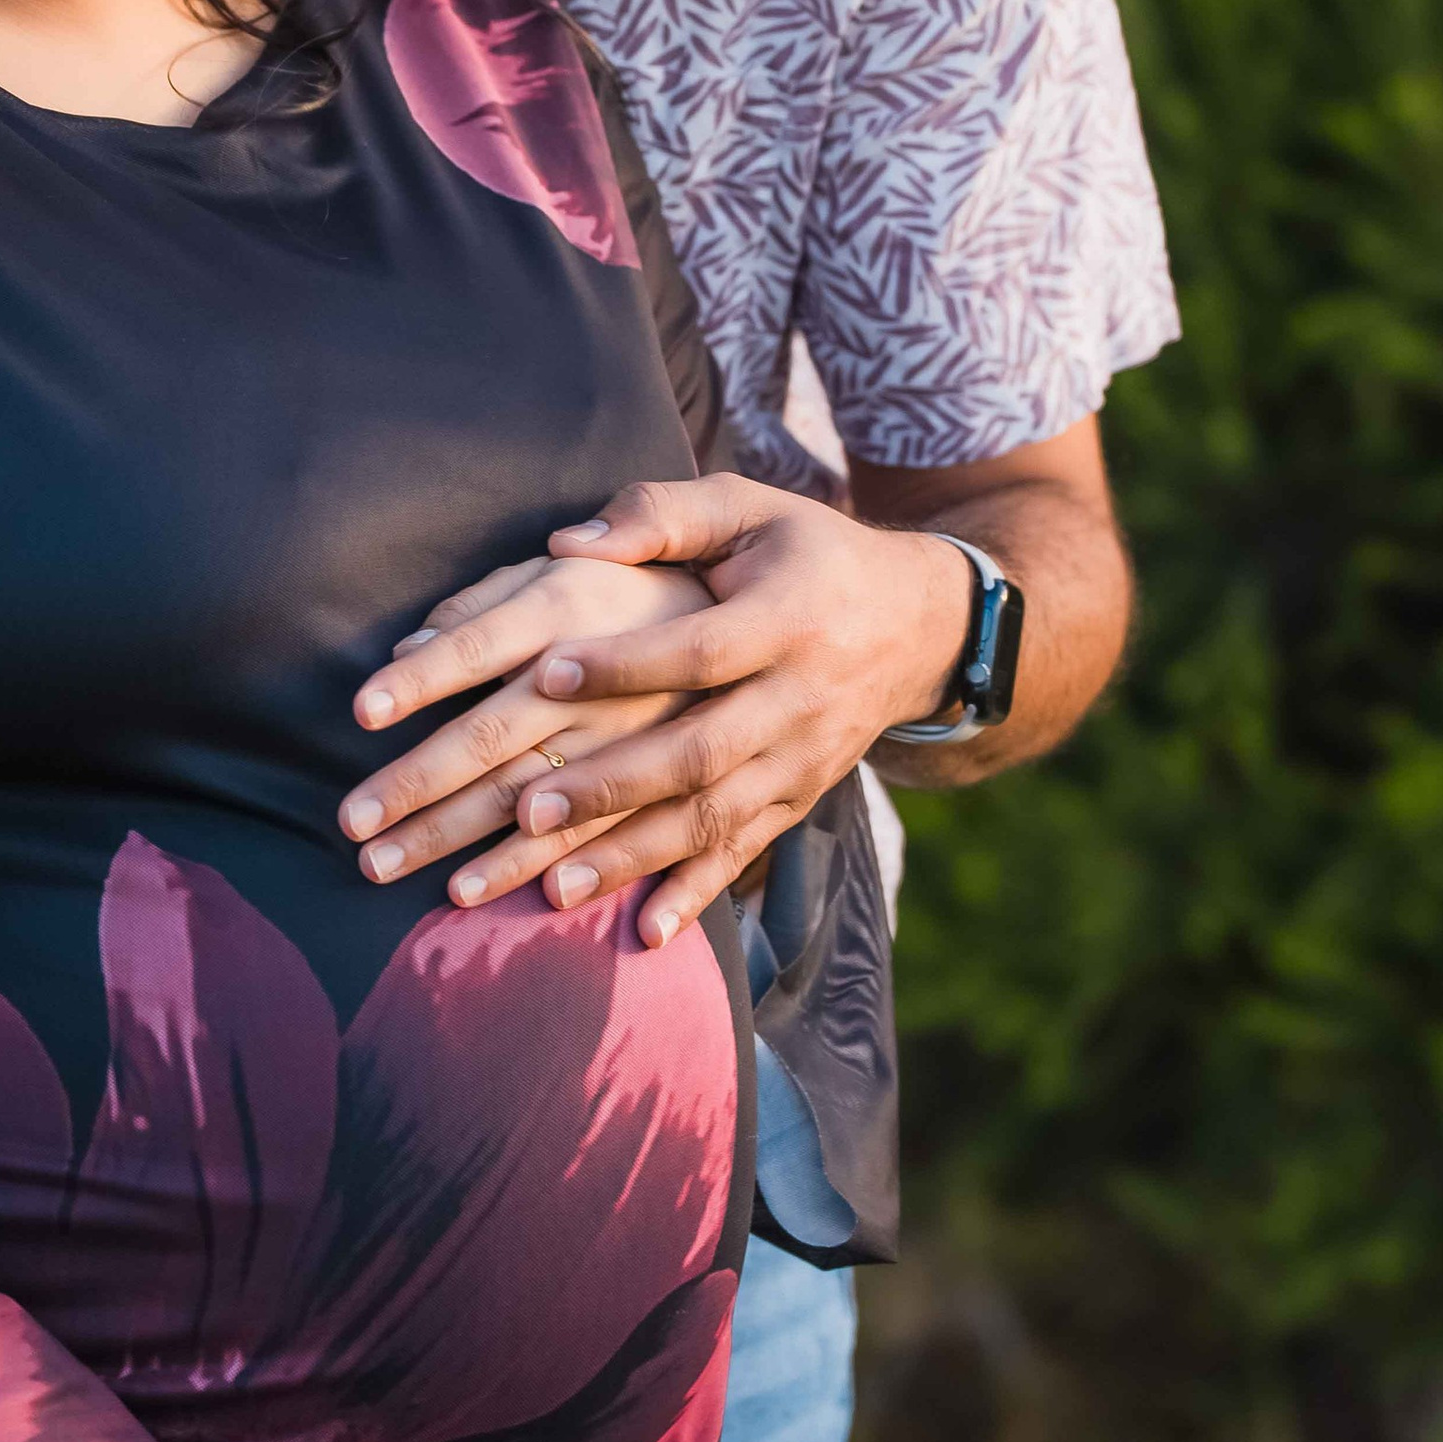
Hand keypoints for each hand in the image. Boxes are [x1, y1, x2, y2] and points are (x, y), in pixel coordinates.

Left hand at [350, 478, 973, 949]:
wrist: (917, 623)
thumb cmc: (806, 551)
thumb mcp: (750, 507)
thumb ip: (663, 514)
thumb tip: (569, 544)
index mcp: (788, 619)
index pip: (700, 651)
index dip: (625, 664)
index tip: (542, 672)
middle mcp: (801, 699)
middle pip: (702, 752)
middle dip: (613, 784)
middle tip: (525, 808)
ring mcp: (803, 760)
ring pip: (716, 818)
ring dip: (634, 856)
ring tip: (552, 886)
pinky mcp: (800, 799)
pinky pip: (747, 853)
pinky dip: (695, 894)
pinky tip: (642, 934)